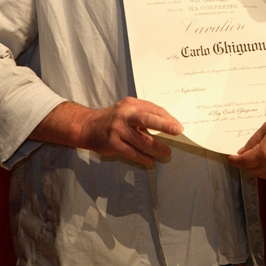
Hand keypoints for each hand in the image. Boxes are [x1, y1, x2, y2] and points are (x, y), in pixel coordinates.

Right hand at [31, 98, 182, 165]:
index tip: (178, 126)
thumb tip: (168, 124)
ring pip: (141, 139)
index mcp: (131, 105)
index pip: (153, 109)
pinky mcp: (112, 143)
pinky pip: (131, 152)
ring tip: (166, 152)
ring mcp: (117, 129)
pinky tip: (150, 161)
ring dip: (156, 147)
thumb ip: (144, 114)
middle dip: (164, 125)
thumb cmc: (113, 118)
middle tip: (177, 131)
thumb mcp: (127, 109)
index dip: (167, 118)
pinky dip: (142, 157)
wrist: (86, 126)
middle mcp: (124, 115)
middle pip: (147, 119)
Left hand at [227, 112, 265, 178]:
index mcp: (264, 154)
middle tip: (241, 155)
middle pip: (250, 170)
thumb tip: (244, 150)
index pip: (243, 161)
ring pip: (260, 174)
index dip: (234, 160)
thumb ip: (254, 140)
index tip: (229, 156)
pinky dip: (264, 169)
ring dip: (253, 167)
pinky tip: (265, 160)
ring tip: (252, 157)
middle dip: (243, 163)